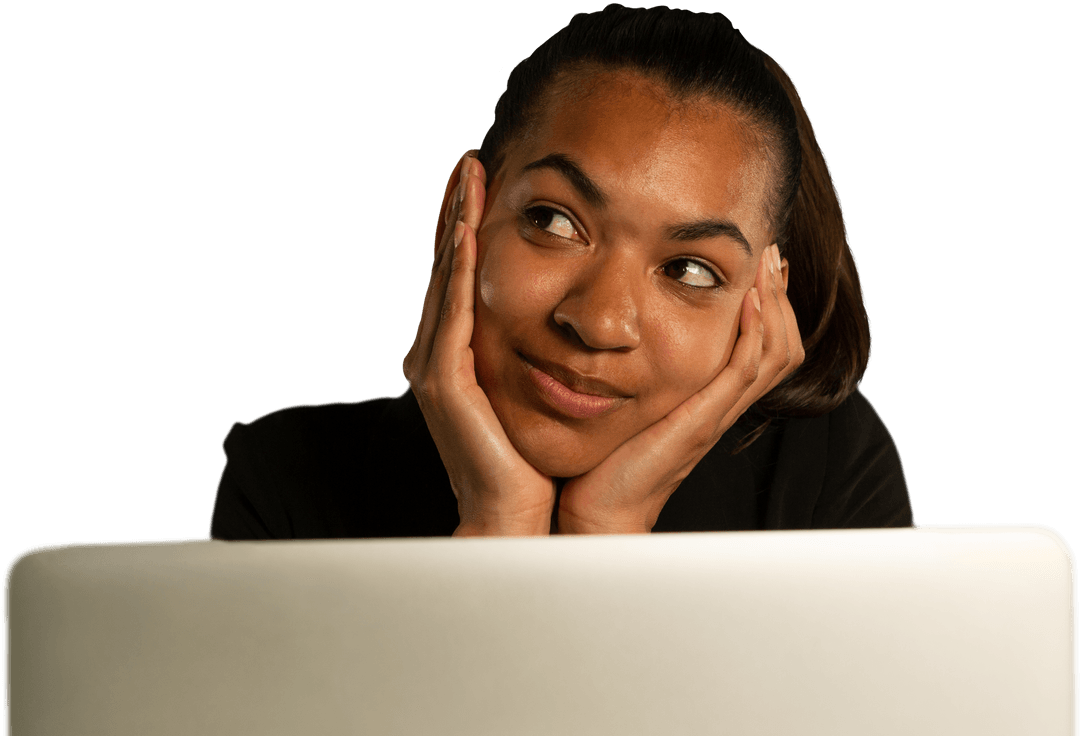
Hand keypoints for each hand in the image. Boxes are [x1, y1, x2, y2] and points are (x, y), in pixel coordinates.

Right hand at [403, 152, 556, 535]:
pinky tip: (469, 234)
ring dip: (456, 225)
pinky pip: (452, 316)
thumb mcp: (527, 392)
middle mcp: (434, 355)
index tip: (482, 181)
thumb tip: (559, 320)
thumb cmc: (527, 461)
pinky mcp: (444, 383)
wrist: (512, 518)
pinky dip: (459, 272)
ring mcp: (433, 368)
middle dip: (455, 211)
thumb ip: (524, 352)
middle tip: (470, 160)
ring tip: (468, 176)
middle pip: (444, 268)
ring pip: (445, 281)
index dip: (466, 226)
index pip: (459, 278)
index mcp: (454, 356)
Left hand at [556, 243, 804, 533]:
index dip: (773, 307)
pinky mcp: (701, 422)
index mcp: (711, 402)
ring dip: (775, 304)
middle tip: (773, 253)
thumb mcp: (631, 404)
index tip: (762, 265)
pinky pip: (744, 372)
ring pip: (775, 355)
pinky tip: (748, 299)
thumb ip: (640, 374)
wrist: (598, 512)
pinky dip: (753, 333)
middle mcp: (722, 407)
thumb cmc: (605, 461)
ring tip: (767, 265)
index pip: (766, 348)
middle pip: (784, 347)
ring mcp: (716, 415)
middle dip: (783, 296)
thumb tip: (619, 333)